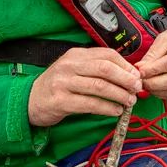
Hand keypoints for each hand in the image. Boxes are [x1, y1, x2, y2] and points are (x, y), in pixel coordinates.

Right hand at [27, 47, 142, 127]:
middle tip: (137, 88)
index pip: (107, 54)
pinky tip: (116, 111)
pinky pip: (90, 104)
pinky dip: (107, 108)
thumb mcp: (76, 70)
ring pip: (99, 86)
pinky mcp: (60, 101)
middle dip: (125, 79)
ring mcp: (63, 83)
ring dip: (119, 95)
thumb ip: (97, 69)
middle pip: (105, 68)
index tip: (137, 76)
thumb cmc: (59, 86)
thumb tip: (129, 75)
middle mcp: (69, 65)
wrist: (29, 100)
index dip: (126, 65)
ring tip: (129, 102)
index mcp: (76, 54)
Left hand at [135, 21, 166, 100]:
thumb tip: (140, 69)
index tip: (140, 72)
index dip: (153, 70)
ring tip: (147, 85)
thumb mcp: (164, 39)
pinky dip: (165, 95)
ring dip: (158, 91)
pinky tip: (157, 89)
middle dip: (153, 84)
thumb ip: (152, 55)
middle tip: (141, 82)